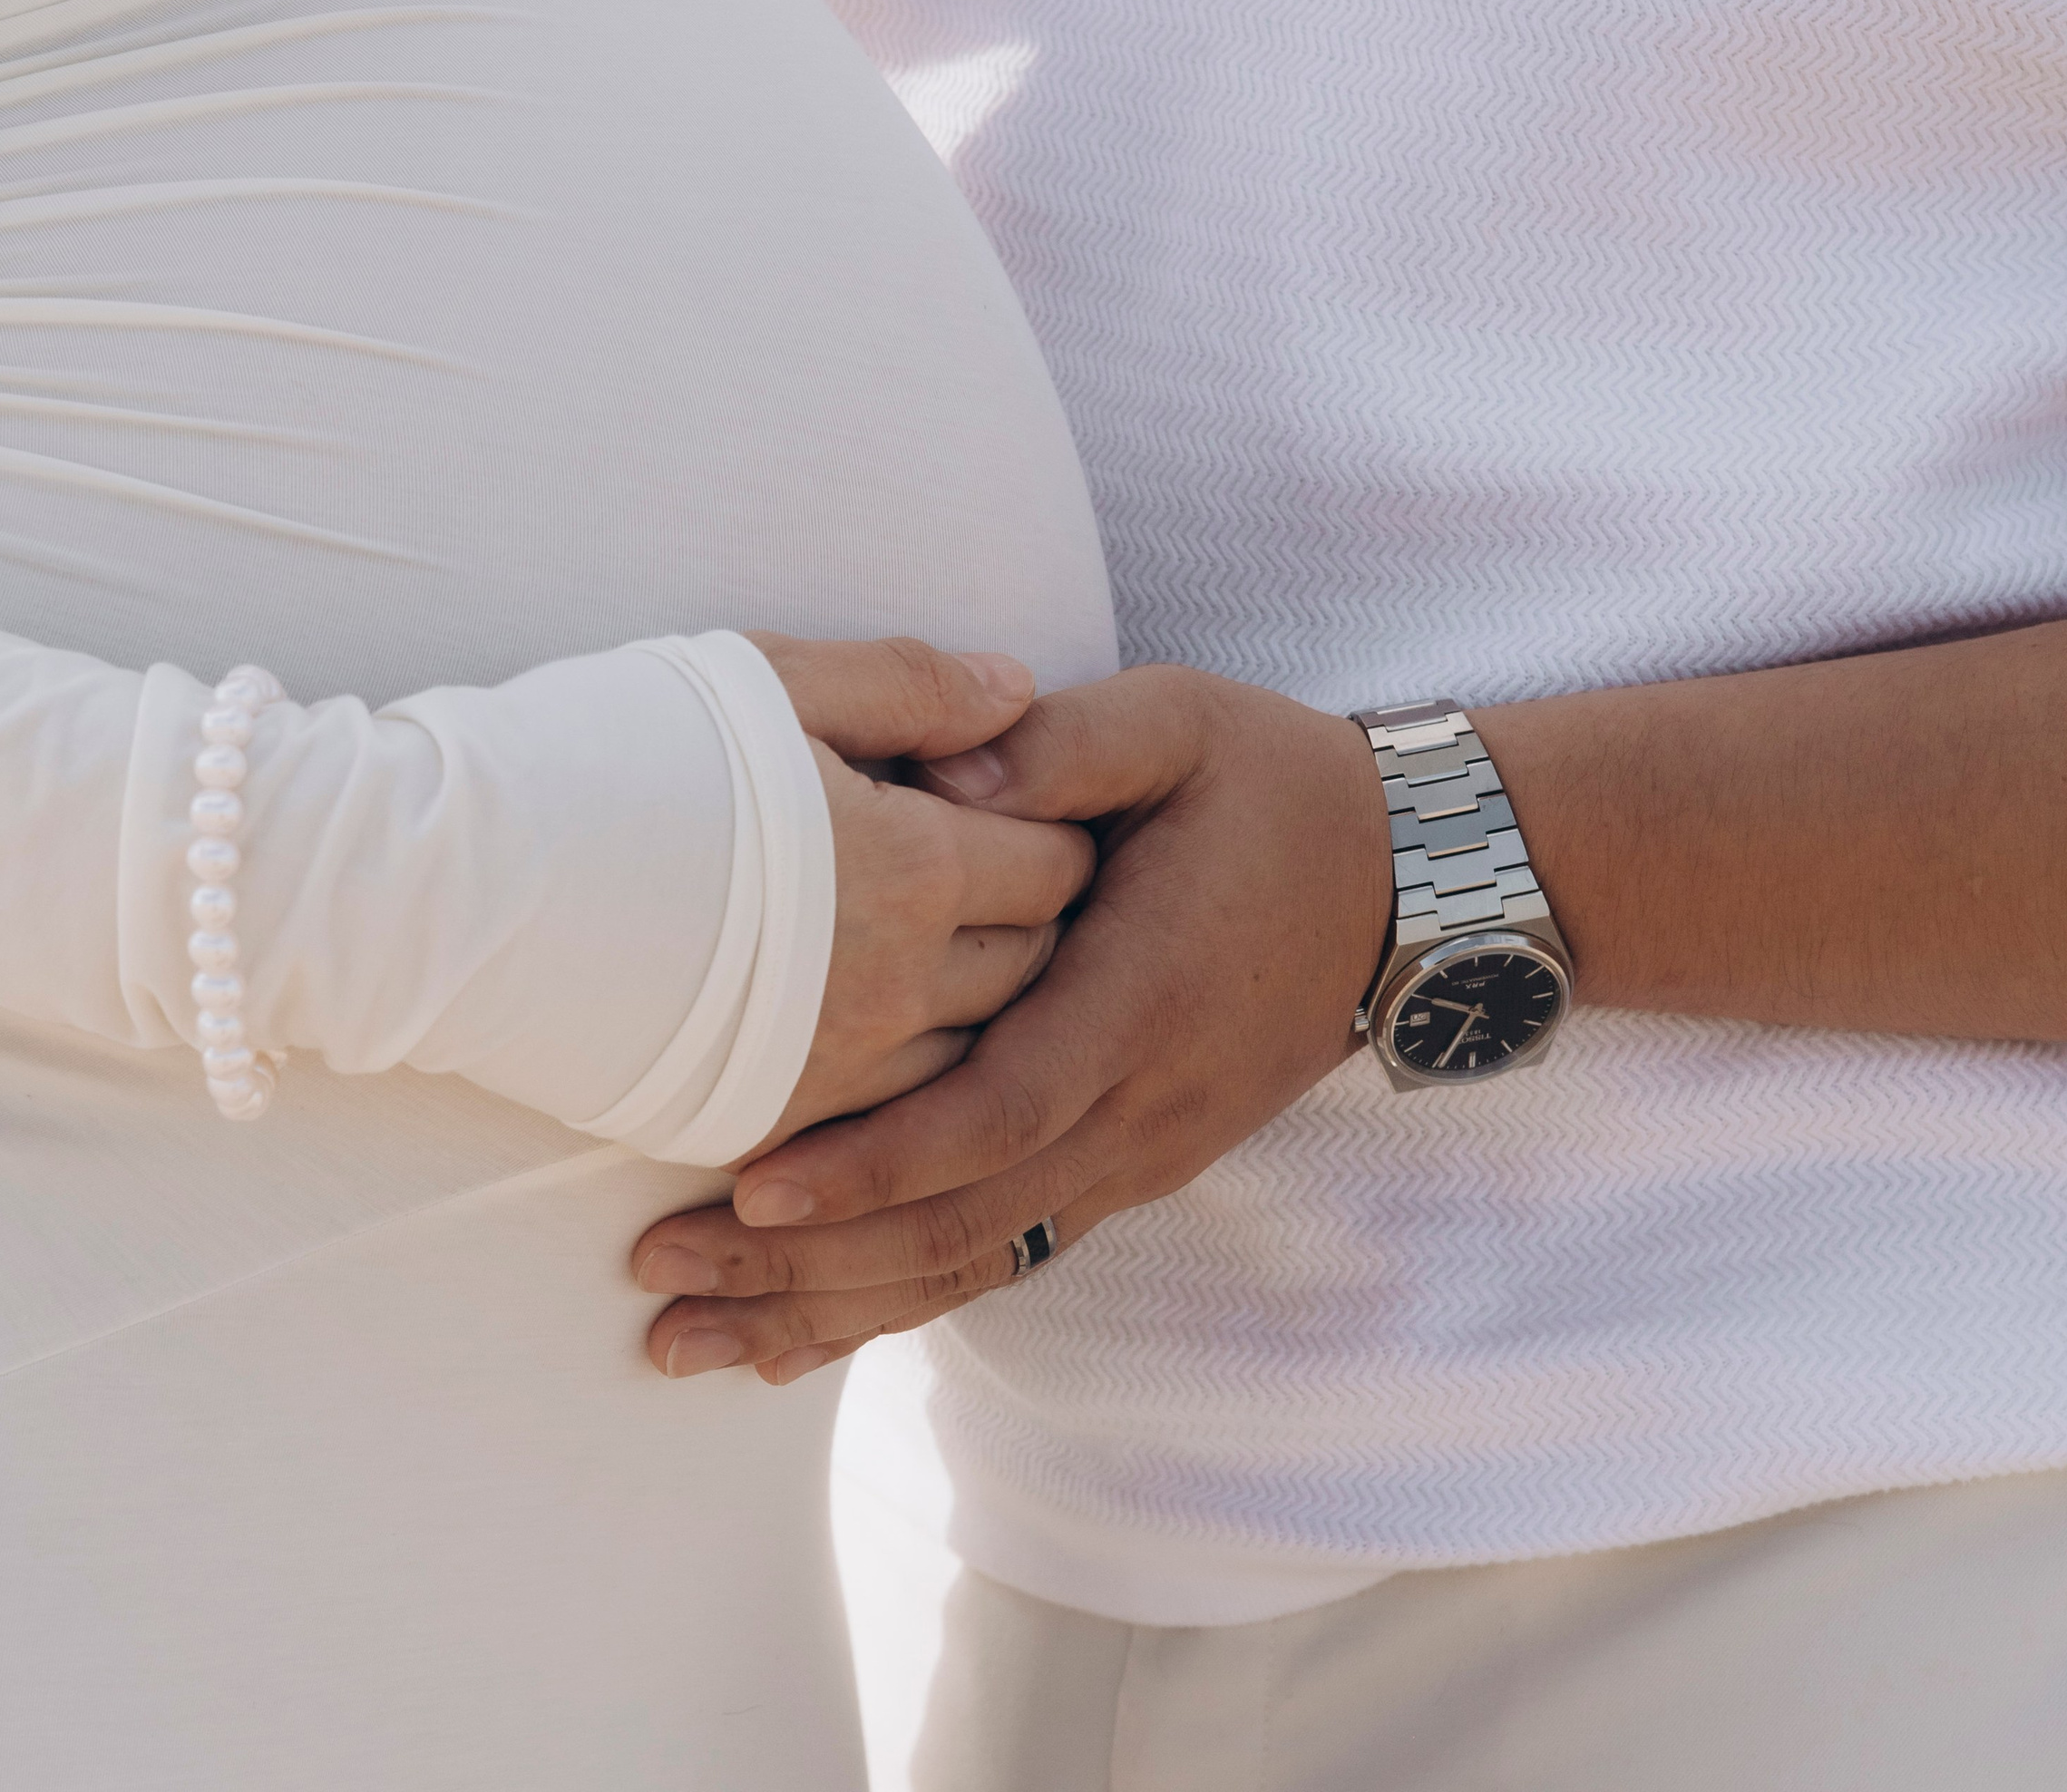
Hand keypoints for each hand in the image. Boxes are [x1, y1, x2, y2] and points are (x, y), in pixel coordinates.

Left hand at [633, 662, 1389, 1379]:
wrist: (1408, 881)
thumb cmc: (1275, 786)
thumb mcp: (1177, 721)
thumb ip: (1060, 745)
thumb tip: (944, 784)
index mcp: (1139, 999)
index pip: (1000, 1113)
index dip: (877, 1163)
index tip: (756, 1192)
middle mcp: (1141, 1104)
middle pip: (964, 1225)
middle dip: (808, 1267)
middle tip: (657, 1278)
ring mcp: (1142, 1151)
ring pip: (979, 1265)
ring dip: (835, 1311)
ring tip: (692, 1345)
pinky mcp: (1133, 1164)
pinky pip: (1009, 1256)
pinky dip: (902, 1303)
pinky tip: (804, 1337)